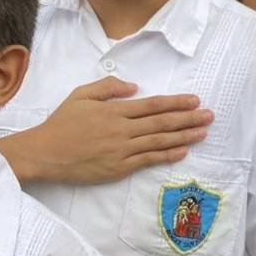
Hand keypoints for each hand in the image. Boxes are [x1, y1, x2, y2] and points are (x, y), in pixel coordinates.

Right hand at [1, 77, 213, 184]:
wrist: (45, 153)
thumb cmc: (61, 123)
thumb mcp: (81, 94)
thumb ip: (108, 87)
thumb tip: (134, 87)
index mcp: (115, 110)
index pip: (153, 105)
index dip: (176, 102)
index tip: (194, 100)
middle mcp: (122, 130)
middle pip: (162, 122)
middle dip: (188, 118)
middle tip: (209, 115)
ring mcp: (122, 150)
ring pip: (159, 141)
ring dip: (184, 136)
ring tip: (203, 133)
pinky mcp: (119, 168)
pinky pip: (148, 160)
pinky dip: (166, 155)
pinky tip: (182, 152)